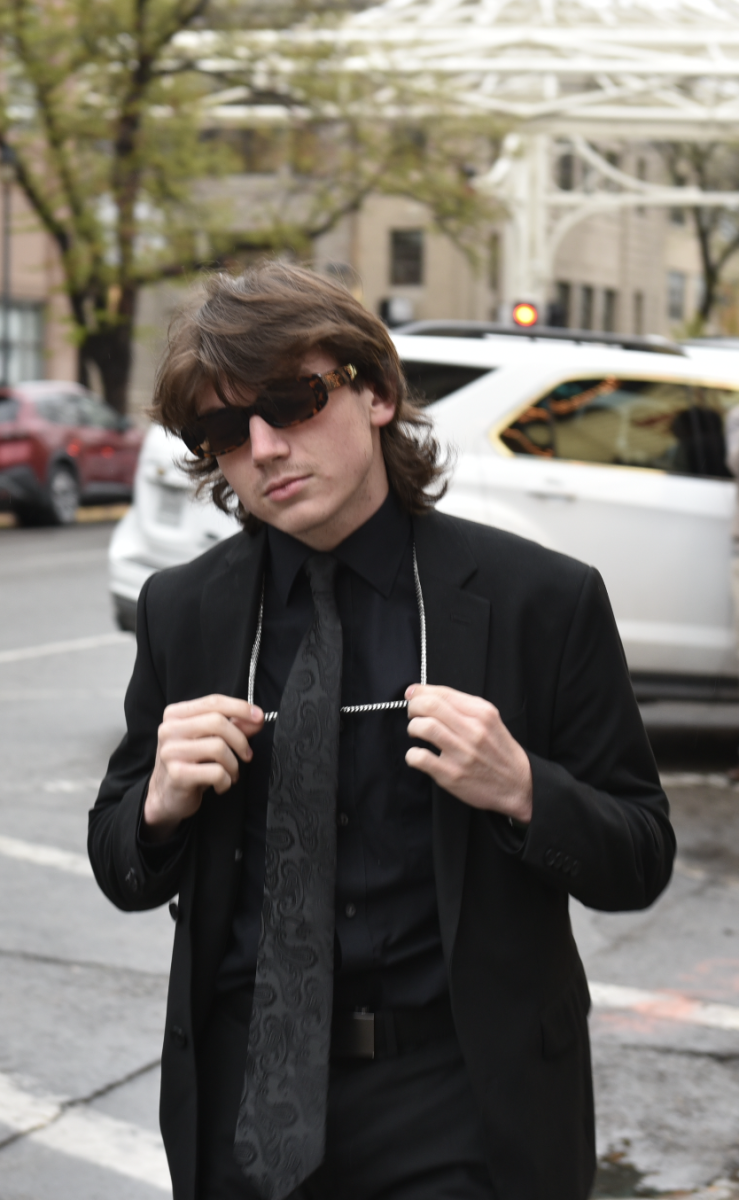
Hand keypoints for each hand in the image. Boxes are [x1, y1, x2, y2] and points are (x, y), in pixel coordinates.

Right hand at [143, 695, 263, 841]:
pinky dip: (226, 781)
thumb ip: (233, 726)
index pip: (213, 702)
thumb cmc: (191, 765)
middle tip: (247, 755)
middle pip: (218, 722)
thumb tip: (257, 718)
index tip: (259, 717)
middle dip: (240, 740)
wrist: (166, 797)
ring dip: (234, 764)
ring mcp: (171, 751)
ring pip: (219, 747)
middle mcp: (169, 729)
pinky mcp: (177, 774)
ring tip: (231, 773)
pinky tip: (220, 785)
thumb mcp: (209, 741)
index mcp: (175, 714)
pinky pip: (216, 772)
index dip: (240, 708)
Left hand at [405, 684, 531, 823]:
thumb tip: (426, 694)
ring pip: (424, 727)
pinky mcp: (451, 774)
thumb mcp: (490, 721)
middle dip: (413, 706)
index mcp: (482, 713)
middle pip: (430, 706)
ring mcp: (462, 753)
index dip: (420, 691)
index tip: (412, 694)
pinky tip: (417, 755)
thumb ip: (463, 707)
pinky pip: (421, 758)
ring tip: (415, 732)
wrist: (518, 785)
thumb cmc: (499, 752)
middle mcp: (473, 731)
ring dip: (413, 727)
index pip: (443, 693)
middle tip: (413, 713)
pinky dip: (412, 755)